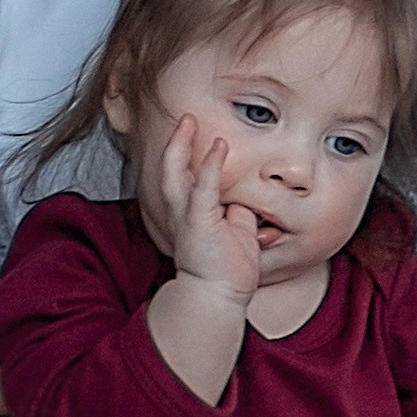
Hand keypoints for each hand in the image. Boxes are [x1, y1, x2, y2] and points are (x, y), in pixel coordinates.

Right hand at [143, 113, 259, 307]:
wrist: (218, 298)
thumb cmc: (228, 271)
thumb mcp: (238, 232)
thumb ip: (239, 212)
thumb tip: (247, 198)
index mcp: (189, 215)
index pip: (183, 178)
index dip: (186, 155)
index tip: (194, 132)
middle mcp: (180, 214)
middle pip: (169, 171)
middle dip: (174, 143)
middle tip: (184, 118)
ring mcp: (187, 218)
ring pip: (174, 175)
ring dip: (180, 146)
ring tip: (187, 122)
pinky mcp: (198, 224)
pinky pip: (203, 189)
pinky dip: (210, 166)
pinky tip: (219, 147)